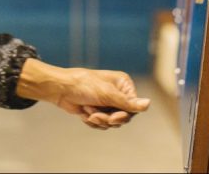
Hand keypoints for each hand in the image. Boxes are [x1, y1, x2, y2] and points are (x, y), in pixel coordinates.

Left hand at [16, 59, 149, 129]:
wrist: (61, 89)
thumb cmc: (83, 85)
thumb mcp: (106, 94)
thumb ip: (127, 102)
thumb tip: (148, 104)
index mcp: (123, 84)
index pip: (134, 107)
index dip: (124, 115)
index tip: (113, 117)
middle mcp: (117, 93)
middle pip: (124, 117)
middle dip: (108, 119)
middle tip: (96, 116)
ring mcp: (108, 103)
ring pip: (112, 122)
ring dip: (99, 120)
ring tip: (88, 111)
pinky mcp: (98, 110)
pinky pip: (102, 124)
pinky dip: (93, 122)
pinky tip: (84, 113)